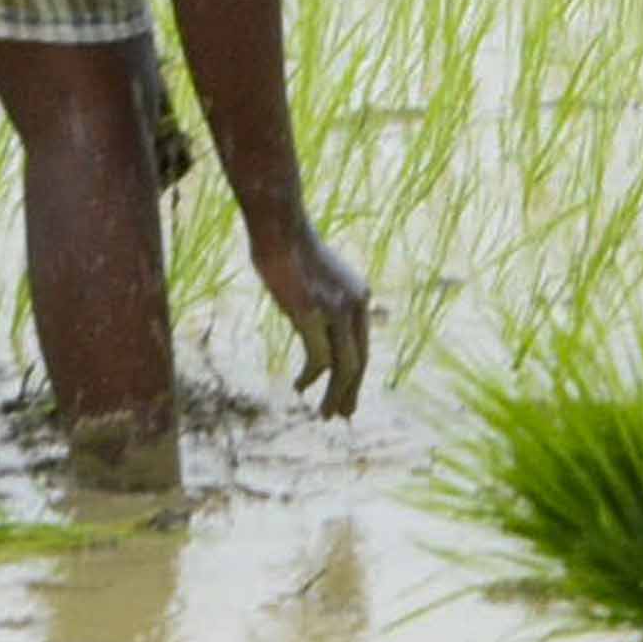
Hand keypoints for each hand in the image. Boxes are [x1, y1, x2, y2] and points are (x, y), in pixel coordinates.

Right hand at [247, 217, 372, 416]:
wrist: (280, 226)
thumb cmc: (290, 250)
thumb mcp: (315, 279)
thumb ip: (321, 302)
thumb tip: (311, 324)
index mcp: (359, 295)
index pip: (362, 345)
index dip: (355, 375)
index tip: (346, 395)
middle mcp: (356, 303)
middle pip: (360, 360)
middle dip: (350, 391)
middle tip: (341, 415)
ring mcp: (336, 308)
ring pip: (345, 366)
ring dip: (335, 395)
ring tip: (325, 414)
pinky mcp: (313, 313)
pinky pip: (319, 358)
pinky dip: (312, 378)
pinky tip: (300, 387)